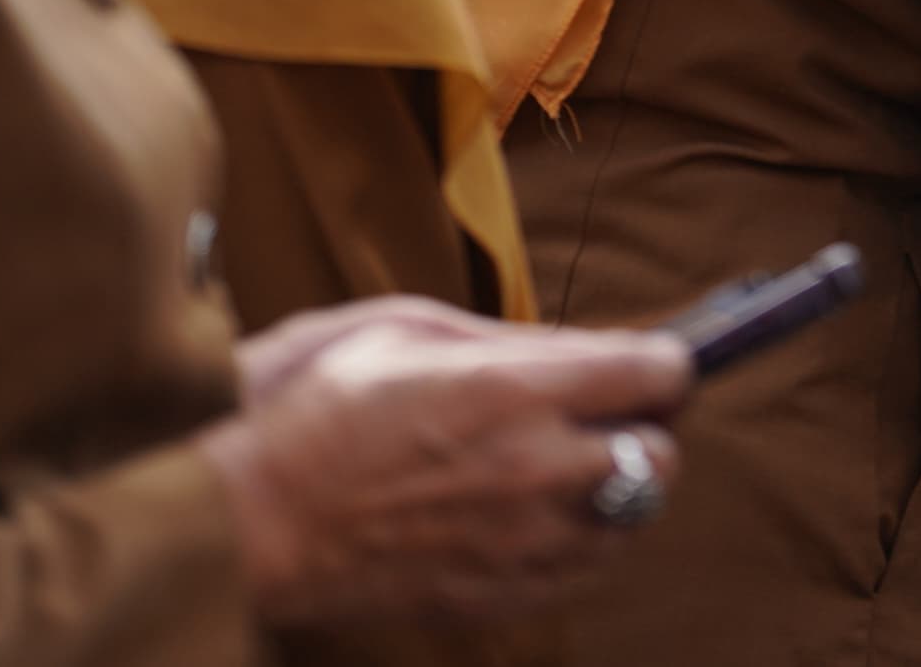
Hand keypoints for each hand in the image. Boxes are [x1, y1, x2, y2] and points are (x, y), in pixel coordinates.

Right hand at [203, 310, 690, 627]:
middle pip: (665, 452)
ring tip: (568, 467)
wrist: (254, 520)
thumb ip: (503, 338)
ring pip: (634, 518)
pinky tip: (537, 515)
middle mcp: (537, 469)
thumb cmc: (317, 410)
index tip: (646, 362)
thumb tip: (571, 349)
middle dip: (646, 428)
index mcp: (517, 390)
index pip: (658, 372)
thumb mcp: (404, 328)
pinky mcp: (500, 593)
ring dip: (618, 488)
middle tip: (608, 416)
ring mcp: (522, 541)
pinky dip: (579, 540)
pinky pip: (586, 570)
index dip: (660, 362)